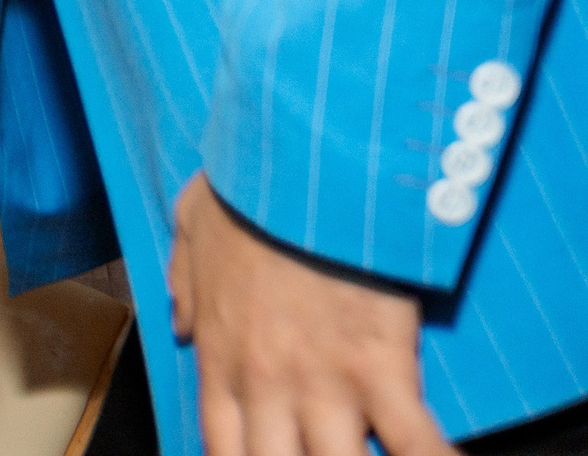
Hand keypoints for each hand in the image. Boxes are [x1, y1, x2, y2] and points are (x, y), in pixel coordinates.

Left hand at [169, 173, 452, 455]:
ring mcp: (324, 383)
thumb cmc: (247, 189)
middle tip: (318, 453)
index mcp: (219, 356)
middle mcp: (266, 385)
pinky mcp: (381, 369)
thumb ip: (184, 285)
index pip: (221, 447)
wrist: (301, 166)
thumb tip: (180, 325)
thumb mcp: (192, 229)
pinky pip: (413, 442)